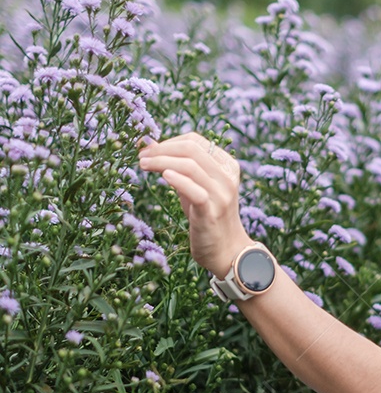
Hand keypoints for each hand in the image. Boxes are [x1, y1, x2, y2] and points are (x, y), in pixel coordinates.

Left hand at [138, 132, 249, 276]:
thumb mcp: (195, 188)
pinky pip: (195, 191)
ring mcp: (221, 195)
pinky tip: (164, 176)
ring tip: (143, 165)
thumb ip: (180, 169)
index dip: (168, 141)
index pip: (195, 141)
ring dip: (162, 161)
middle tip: (141, 156)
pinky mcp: (212, 212)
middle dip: (161, 149)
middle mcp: (227, 177)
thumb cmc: (207, 218)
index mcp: (226, 166)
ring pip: (190, 166)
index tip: (148, 149)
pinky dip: (178, 181)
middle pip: (191, 149)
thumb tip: (151, 148)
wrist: (227, 251)